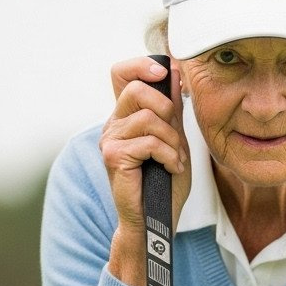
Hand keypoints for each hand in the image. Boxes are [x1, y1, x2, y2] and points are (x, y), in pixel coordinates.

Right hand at [99, 57, 190, 285]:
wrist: (156, 220)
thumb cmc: (164, 184)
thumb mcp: (174, 139)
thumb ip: (172, 108)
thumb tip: (175, 73)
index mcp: (125, 117)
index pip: (121, 73)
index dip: (141, 65)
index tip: (165, 73)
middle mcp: (112, 125)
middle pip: (135, 89)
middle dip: (166, 108)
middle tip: (175, 134)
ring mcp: (110, 140)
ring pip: (149, 118)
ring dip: (172, 140)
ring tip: (176, 160)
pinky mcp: (113, 156)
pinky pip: (149, 141)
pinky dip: (169, 155)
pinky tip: (172, 169)